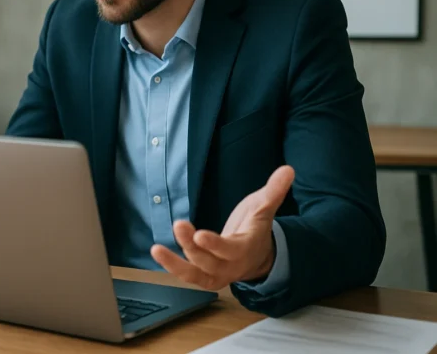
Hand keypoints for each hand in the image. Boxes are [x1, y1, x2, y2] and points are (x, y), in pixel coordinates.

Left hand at [150, 165, 294, 289]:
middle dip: (192, 247)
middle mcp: (231, 265)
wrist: (257, 256)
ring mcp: (217, 273)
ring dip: (176, 264)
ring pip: (195, 274)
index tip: (199, 235)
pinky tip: (157, 252)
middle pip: (209, 262)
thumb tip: (288, 169)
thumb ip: (274, 190)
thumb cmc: (256, 227)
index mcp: (246, 248)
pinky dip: (172, 266)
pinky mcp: (204, 275)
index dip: (215, 245)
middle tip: (178, 225)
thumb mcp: (264, 207)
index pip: (230, 249)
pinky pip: (187, 275)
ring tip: (157, 249)